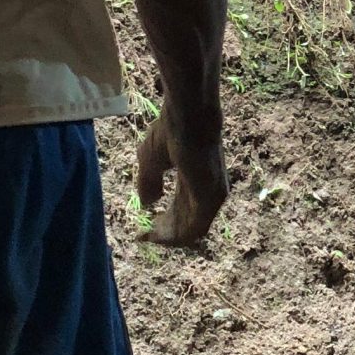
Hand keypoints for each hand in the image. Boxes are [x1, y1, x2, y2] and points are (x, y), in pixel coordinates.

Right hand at [136, 104, 227, 247]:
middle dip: (165, 233)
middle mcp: (207, 191)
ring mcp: (211, 195)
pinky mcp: (210, 198)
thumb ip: (149, 181)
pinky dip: (175, 236)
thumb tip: (148, 203)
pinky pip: (194, 228)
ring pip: (191, 230)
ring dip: (169, 237)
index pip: (181, 209)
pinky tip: (157, 235)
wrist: (188, 116)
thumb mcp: (151, 159)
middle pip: (187, 223)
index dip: (163, 222)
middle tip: (145, 237)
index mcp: (196, 180)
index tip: (142, 232)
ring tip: (149, 237)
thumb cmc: (172, 130)